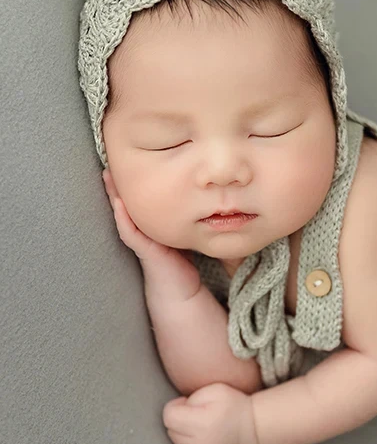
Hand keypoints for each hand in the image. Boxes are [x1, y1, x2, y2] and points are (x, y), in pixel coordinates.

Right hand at [102, 169, 198, 299]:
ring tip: (107, 175)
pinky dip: (124, 218)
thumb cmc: (182, 259)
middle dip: (119, 181)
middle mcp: (142, 228)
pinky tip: (119, 204)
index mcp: (150, 222)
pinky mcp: (145, 251)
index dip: (132, 177)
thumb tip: (201, 190)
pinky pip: (131, 232)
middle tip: (109, 158)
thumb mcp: (183, 230)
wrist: (180, 289)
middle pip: (127, 200)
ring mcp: (141, 239)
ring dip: (115, 195)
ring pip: (124, 213)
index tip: (126, 154)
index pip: (139, 196)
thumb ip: (185, 213)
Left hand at [162, 383, 261, 443]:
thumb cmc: (236, 405)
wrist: (258, 428)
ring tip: (203, 429)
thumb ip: (191, 398)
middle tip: (197, 416)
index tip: (186, 404)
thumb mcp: (215, 389)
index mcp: (201, 423)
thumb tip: (176, 412)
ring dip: (186, 438)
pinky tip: (210, 442)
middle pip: (172, 433)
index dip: (175, 407)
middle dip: (180, 423)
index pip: (168, 417)